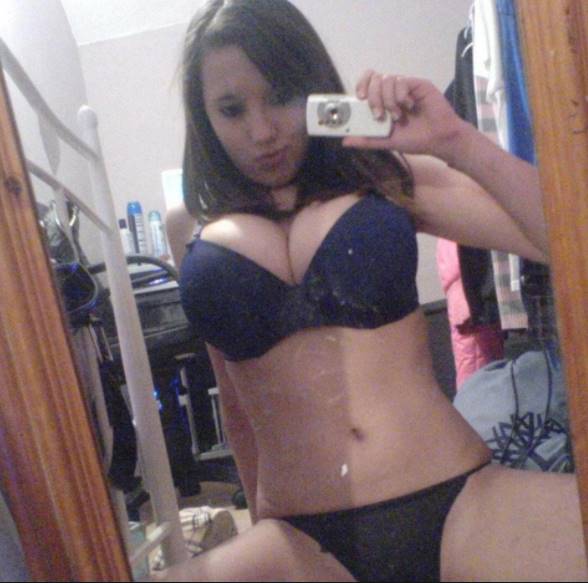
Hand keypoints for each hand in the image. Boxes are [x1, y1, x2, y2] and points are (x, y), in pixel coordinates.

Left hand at [343, 71, 466, 160]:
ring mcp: (405, 87)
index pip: (367, 84)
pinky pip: (401, 80)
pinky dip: (401, 95)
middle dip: (373, 98)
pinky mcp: (417, 84)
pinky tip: (409, 106)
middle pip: (374, 79)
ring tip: (398, 116)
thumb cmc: (415, 140)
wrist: (438, 140)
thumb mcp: (386, 142)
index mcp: (383, 102)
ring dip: (388, 100)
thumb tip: (345, 141)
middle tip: (379, 115)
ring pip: (387, 79)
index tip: (360, 98)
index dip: (360, 85)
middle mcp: (392, 92)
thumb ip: (367, 140)